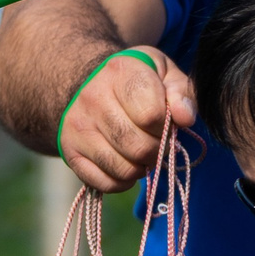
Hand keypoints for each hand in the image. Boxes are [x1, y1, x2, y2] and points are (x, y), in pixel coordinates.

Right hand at [60, 46, 196, 192]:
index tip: (166, 122)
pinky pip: (104, 183)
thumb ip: (181, 92)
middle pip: (139, 147)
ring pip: (123, 169)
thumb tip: (185, 118)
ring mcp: (78, 126)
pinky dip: (122, 181)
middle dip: (158, 151)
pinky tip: (126, 163)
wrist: (87, 81)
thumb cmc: (136, 79)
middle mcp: (93, 98)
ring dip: (142, 168)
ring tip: (142, 152)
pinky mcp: (69, 150)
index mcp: (121, 72)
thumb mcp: (164, 73)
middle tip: (158, 142)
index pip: (151, 115)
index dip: (167, 126)